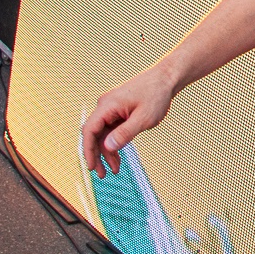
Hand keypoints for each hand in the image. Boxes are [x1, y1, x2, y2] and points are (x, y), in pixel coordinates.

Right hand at [80, 63, 177, 177]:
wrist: (166, 79)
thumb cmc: (156, 95)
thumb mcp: (144, 118)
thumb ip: (125, 133)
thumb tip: (107, 147)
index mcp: (107, 105)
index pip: (89, 130)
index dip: (88, 150)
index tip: (91, 167)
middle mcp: (105, 106)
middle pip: (93, 134)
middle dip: (97, 155)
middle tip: (102, 174)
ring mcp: (111, 109)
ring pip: (102, 135)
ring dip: (107, 152)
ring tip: (114, 170)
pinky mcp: (118, 112)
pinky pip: (111, 131)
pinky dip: (114, 144)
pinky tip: (118, 158)